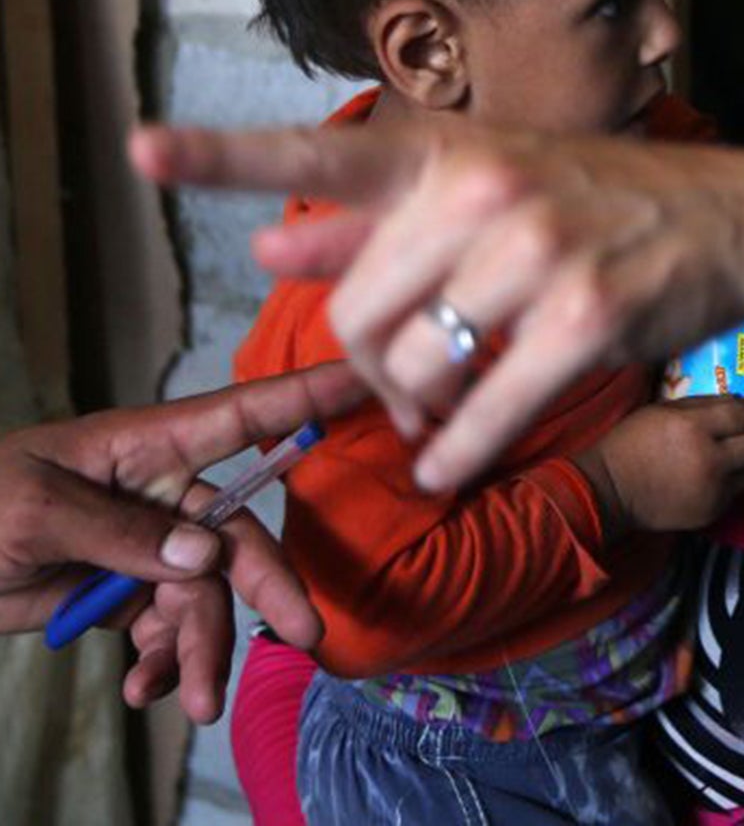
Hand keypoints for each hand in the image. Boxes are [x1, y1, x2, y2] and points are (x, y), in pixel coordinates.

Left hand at [0, 363, 367, 718]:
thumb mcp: (31, 510)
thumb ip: (120, 533)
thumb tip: (204, 557)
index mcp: (145, 447)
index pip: (242, 416)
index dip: (307, 398)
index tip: (369, 381)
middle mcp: (159, 494)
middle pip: (235, 537)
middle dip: (267, 586)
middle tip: (301, 634)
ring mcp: (144, 548)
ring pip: (202, 599)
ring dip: (202, 650)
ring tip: (197, 703)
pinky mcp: (122, 596)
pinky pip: (163, 632)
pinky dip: (160, 665)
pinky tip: (141, 690)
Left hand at [130, 122, 743, 493]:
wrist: (734, 221)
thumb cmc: (604, 202)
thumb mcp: (492, 187)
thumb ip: (377, 223)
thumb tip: (269, 247)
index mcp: (450, 158)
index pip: (324, 157)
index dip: (223, 157)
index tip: (140, 151)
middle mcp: (484, 195)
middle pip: (359, 313)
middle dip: (369, 369)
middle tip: (402, 392)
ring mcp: (536, 255)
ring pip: (416, 369)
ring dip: (417, 416)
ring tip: (437, 421)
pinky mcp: (581, 322)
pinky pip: (481, 413)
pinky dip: (454, 455)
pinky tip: (445, 467)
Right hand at [575, 396, 743, 538]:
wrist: (609, 491)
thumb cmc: (631, 443)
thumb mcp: (663, 410)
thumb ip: (704, 405)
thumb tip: (739, 401)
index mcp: (694, 428)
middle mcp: (710, 460)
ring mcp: (714, 490)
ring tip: (732, 455)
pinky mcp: (712, 513)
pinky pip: (737, 492)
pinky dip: (731, 482)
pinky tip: (712, 476)